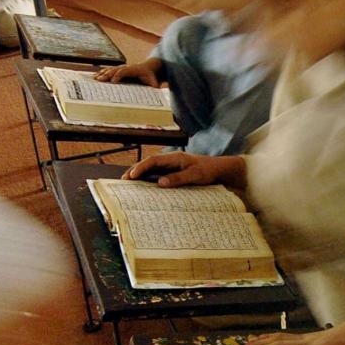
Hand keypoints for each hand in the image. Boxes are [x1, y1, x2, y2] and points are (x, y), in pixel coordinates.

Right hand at [94, 60, 163, 87]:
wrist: (149, 67)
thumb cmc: (150, 75)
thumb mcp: (153, 80)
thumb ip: (154, 84)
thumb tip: (157, 88)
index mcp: (133, 69)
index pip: (124, 71)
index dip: (118, 75)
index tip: (112, 81)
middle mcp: (126, 67)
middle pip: (115, 70)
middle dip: (106, 75)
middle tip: (99, 80)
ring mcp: (121, 67)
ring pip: (110, 69)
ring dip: (102, 74)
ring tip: (94, 79)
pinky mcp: (118, 70)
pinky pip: (108, 71)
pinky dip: (101, 73)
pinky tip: (94, 77)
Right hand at [123, 151, 246, 188]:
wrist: (221, 169)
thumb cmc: (209, 171)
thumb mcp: (195, 175)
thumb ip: (178, 178)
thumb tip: (160, 183)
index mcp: (175, 158)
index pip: (153, 160)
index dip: (141, 167)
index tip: (131, 176)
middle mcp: (172, 160)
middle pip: (149, 163)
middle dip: (135, 170)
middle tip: (123, 180)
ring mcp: (173, 165)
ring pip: (152, 168)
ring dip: (140, 174)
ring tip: (129, 183)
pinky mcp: (175, 172)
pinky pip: (158, 174)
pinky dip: (149, 178)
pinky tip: (144, 186)